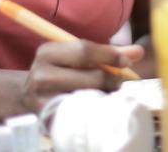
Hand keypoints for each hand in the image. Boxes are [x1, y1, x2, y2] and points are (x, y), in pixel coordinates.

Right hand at [19, 41, 143, 111]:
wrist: (29, 97)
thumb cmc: (60, 72)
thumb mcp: (76, 57)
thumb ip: (107, 52)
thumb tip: (138, 52)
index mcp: (47, 51)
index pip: (84, 50)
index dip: (109, 55)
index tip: (128, 61)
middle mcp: (40, 73)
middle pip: (89, 76)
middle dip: (112, 79)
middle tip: (121, 83)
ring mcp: (41, 98)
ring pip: (87, 97)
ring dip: (105, 96)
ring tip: (110, 94)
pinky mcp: (47, 117)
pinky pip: (79, 114)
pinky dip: (94, 110)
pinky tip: (98, 107)